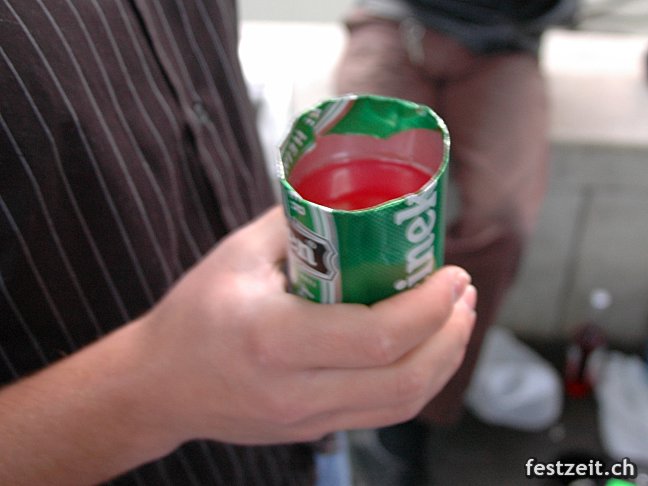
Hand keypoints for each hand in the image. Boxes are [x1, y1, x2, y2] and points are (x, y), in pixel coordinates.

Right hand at [141, 205, 476, 446]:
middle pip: (404, 379)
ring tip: (456, 318)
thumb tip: (345, 193)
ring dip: (443, 359)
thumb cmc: (193, 315)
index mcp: (273, 340)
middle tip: (463, 293)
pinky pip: (383, 412)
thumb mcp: (237, 255)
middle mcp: (296, 391)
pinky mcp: (314, 429)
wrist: (159, 386)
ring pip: (402, 403)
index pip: (376, 337)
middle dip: (450, 333)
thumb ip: (295, 222)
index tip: (451, 274)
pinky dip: (416, 379)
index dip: (429, 307)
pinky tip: (424, 348)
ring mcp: (308, 419)